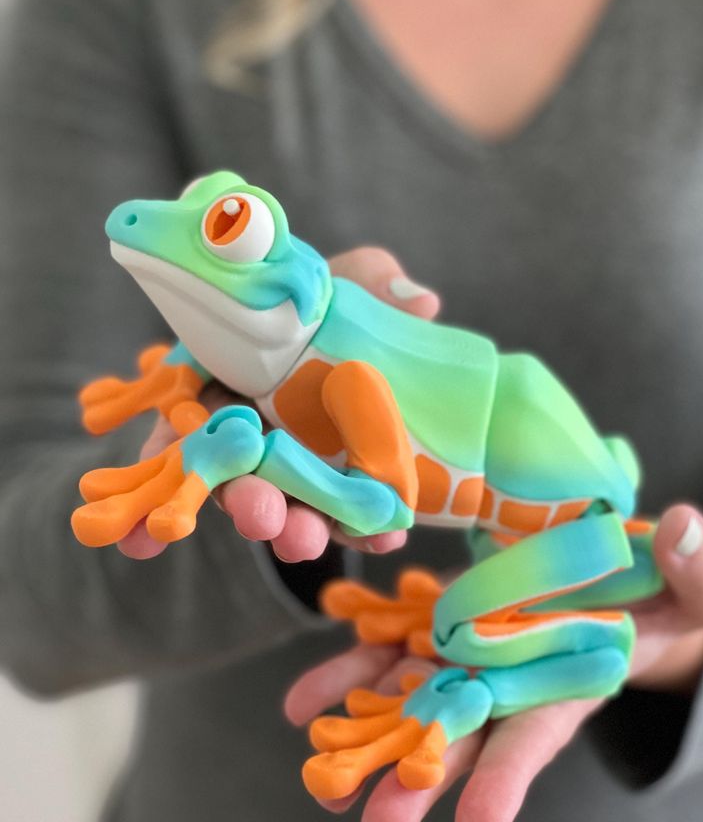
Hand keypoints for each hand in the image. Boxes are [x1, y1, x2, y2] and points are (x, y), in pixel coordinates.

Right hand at [119, 248, 439, 561]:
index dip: (169, 450)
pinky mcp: (351, 493)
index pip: (188, 419)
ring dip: (293, 529)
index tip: (162, 468)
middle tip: (258, 514)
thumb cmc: (354, 306)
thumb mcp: (355, 281)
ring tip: (303, 540)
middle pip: (239, 474)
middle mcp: (262, 433)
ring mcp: (305, 469)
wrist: (406, 348)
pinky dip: (368, 532)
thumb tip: (421, 303)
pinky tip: (384, 539)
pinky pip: (354, 519)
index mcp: (238, 380)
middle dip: (244, 500)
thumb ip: (372, 280)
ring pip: (290, 506)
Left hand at [284, 504, 702, 821]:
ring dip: (366, 732)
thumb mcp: (701, 585)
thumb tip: (681, 529)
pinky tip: (304, 701)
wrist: (613, 571)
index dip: (511, 779)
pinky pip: (391, 646)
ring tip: (317, 771)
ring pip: (413, 695)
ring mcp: (470, 651)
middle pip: (463, 733)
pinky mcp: (442, 621)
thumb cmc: (668, 588)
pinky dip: (351, 671)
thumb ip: (700, 573)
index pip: (540, 735)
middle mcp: (512, 678)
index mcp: (573, 682)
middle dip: (420, 779)